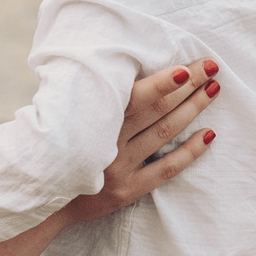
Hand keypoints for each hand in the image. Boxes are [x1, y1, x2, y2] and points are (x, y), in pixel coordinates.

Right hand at [63, 59, 219, 222]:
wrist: (42, 194)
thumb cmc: (57, 143)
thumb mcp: (65, 114)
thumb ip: (92, 95)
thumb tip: (116, 62)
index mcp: (93, 119)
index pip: (134, 96)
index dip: (163, 82)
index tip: (187, 67)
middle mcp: (107, 143)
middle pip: (156, 110)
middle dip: (188, 86)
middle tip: (212, 67)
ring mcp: (118, 168)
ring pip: (164, 134)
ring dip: (192, 110)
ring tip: (212, 90)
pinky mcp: (127, 191)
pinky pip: (166, 169)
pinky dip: (189, 152)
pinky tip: (209, 134)